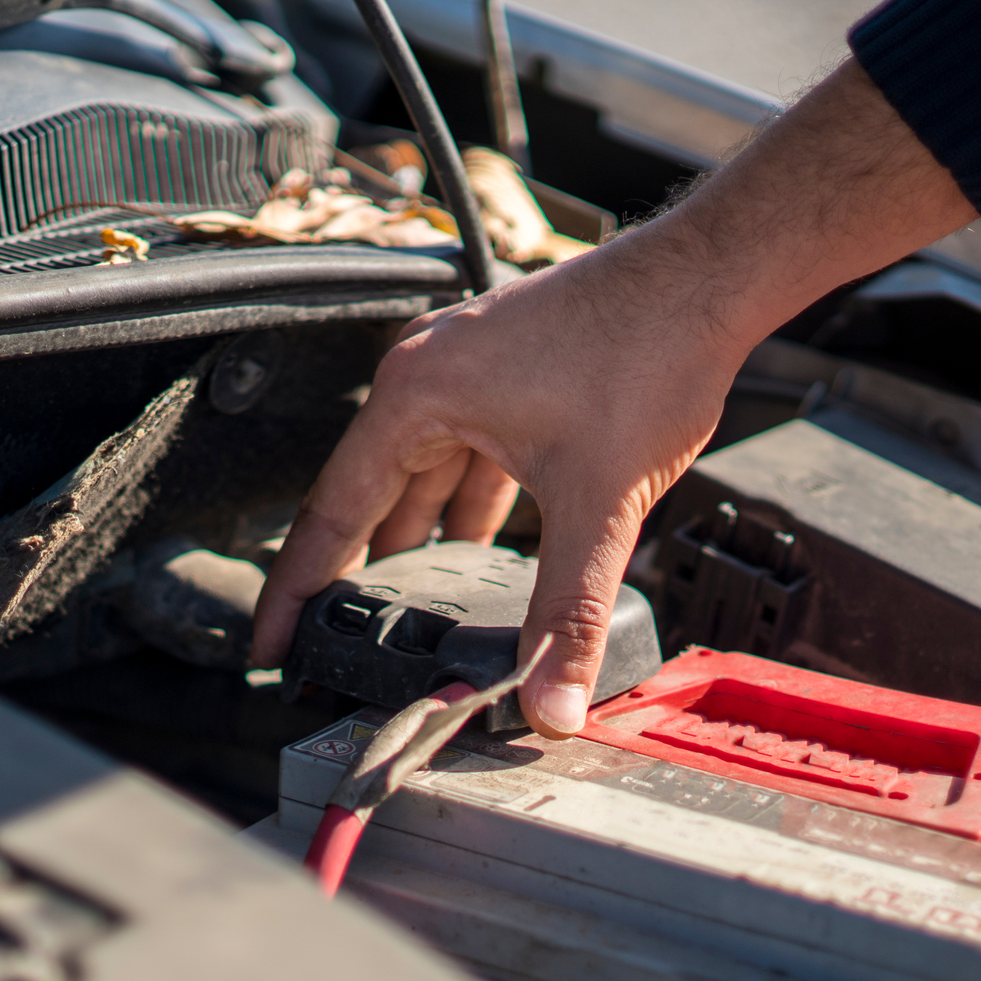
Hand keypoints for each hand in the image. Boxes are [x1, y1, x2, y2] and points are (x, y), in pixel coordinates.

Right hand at [252, 59, 974, 737]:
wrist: (707, 278)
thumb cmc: (647, 350)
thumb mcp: (598, 504)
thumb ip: (570, 612)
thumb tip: (553, 701)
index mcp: (416, 396)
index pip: (333, 511)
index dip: (299, 589)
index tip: (273, 642)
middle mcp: (427, 376)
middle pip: (368, 496)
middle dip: (355, 575)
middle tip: (331, 643)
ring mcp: (468, 371)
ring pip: (421, 476)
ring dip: (414, 542)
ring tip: (399, 611)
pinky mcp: (508, 375)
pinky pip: (465, 455)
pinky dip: (463, 506)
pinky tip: (475, 551)